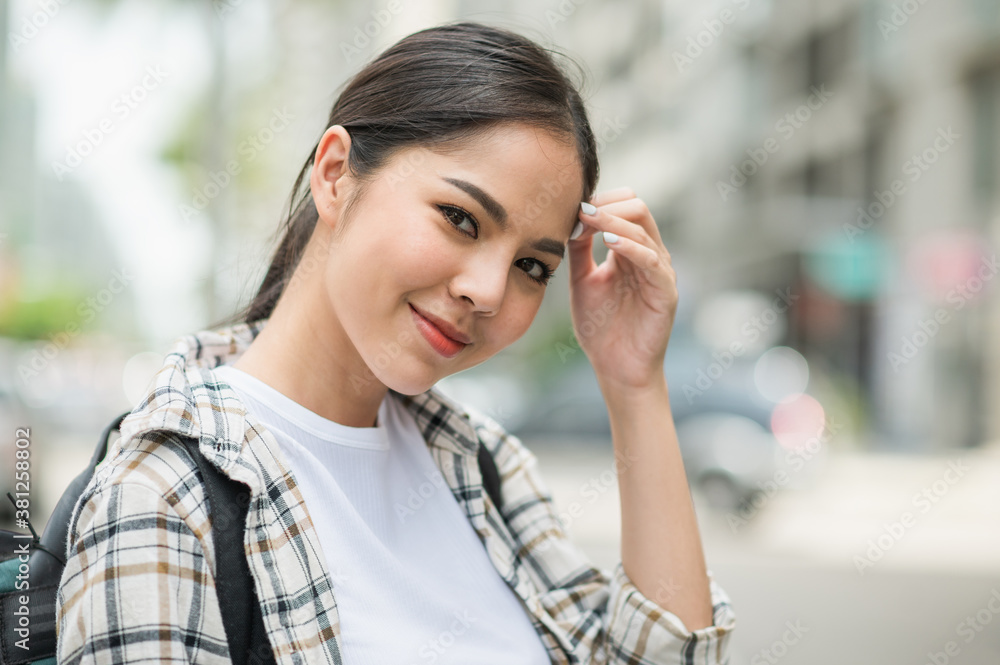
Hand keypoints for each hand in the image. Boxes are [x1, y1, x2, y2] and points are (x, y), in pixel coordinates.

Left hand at [567, 187, 677, 390]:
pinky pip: (652, 260)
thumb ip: (579, 250)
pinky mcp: (666, 291)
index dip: (600, 201)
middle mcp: (649, 256)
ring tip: (589, 217)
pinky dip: (630, 246)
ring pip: (644, 230)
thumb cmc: (601, 328)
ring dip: (614, 220)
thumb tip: (573, 215)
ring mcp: (660, 272)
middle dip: (608, 204)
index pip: (623, 209)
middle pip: (638, 209)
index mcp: (630, 251)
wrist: (616, 367)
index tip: (572, 202)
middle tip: (580, 207)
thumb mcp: (583, 280)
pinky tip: (608, 241)